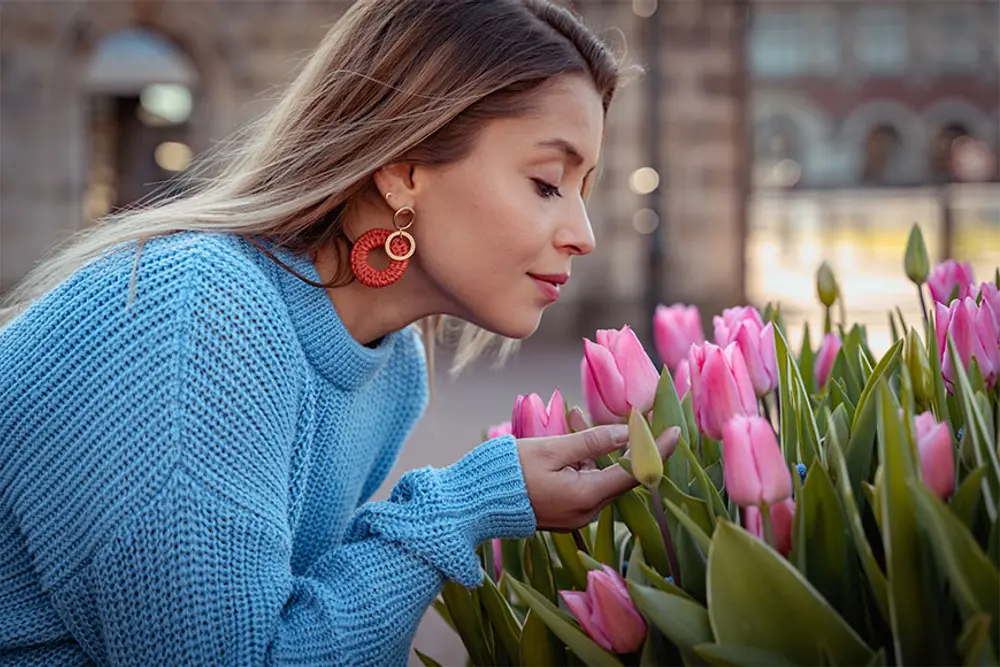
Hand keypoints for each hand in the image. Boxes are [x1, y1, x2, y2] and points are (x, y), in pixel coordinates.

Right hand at [517, 424, 680, 531]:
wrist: (473, 504)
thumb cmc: (509, 473)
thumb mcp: (552, 449)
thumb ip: (591, 441)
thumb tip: (626, 433)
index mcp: (587, 497)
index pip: (634, 473)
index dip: (656, 451)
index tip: (674, 431)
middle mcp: (586, 512)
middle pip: (616, 474)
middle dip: (616, 442)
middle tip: (615, 413)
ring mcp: (573, 516)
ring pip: (596, 476)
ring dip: (591, 450)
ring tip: (571, 418)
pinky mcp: (562, 513)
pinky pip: (581, 483)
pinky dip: (579, 462)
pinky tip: (564, 439)